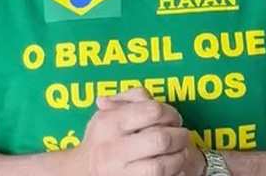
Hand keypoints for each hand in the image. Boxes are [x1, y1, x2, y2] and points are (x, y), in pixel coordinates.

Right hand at [71, 86, 201, 175]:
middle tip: (183, 135)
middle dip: (180, 136)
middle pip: (160, 140)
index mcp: (110, 123)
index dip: (170, 113)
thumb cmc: (100, 138)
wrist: (82, 171)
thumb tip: (147, 97)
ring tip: (181, 151)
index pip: (152, 111)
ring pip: (162, 166)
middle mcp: (114, 149)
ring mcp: (121, 172)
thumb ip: (129, 99)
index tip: (174, 118)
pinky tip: (175, 168)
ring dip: (179, 157)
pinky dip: (174, 174)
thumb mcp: (106, 113)